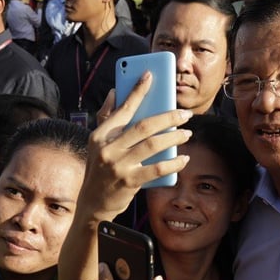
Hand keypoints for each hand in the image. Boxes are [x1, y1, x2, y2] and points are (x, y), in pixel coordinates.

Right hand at [80, 73, 191, 219]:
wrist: (93, 203)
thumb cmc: (99, 169)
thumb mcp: (97, 144)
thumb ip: (106, 117)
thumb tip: (115, 92)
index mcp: (100, 135)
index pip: (123, 109)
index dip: (137, 90)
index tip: (150, 75)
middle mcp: (108, 148)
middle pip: (144, 126)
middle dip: (168, 117)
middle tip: (185, 114)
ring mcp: (119, 165)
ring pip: (153, 145)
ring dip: (174, 138)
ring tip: (187, 133)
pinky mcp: (129, 181)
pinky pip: (157, 169)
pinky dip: (173, 163)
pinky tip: (184, 159)